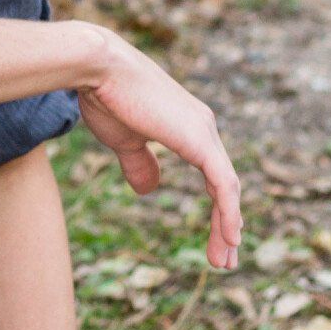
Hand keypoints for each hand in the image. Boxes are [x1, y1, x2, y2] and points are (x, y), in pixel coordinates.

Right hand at [76, 30, 240, 268]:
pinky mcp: (199, 139)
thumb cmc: (106, 97)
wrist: (99, 68)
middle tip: (226, 260)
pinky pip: (223, 183)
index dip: (218, 209)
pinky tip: (232, 237)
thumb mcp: (124, 140)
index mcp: (189, 128)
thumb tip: (150, 190)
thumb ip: (140, 163)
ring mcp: (204, 132)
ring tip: (226, 260)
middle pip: (224, 185)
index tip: (219, 240)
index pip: (213, 176)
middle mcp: (203, 128)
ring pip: (227, 189)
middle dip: (226, 225)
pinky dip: (229, 212)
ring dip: (228, 227)